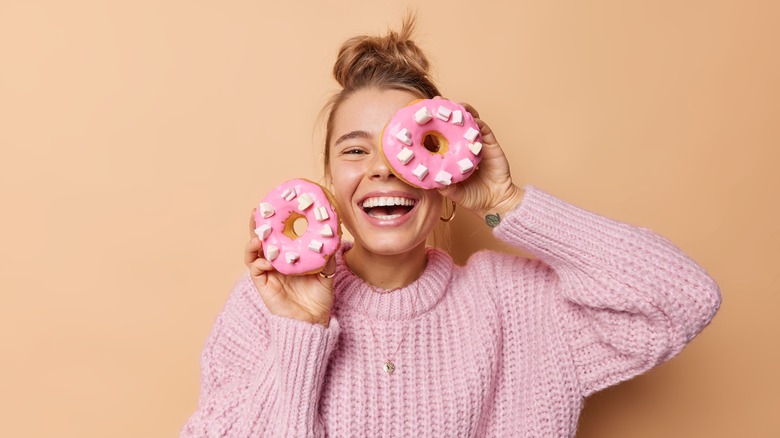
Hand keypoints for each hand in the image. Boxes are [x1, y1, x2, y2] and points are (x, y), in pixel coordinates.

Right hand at [245, 210, 335, 326]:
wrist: (313, 321)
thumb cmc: (319, 297)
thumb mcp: (327, 272)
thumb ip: (328, 255)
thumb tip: (336, 235)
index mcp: (288, 256)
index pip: (278, 235)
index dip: (274, 222)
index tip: (274, 206)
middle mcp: (275, 262)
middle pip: (261, 240)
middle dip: (257, 226)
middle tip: (257, 211)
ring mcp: (268, 273)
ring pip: (253, 253)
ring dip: (253, 242)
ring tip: (258, 235)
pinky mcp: (263, 285)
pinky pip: (255, 270)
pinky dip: (258, 262)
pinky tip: (264, 258)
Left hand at [437, 101, 523, 217]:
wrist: (496, 203)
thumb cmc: (474, 198)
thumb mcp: (454, 193)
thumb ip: (443, 186)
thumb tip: (428, 180)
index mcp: (453, 155)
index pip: (441, 137)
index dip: (432, 126)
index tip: (423, 115)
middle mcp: (465, 147)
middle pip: (455, 125)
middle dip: (447, 111)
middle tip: (437, 101)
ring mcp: (478, 144)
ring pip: (470, 123)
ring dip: (463, 111)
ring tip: (455, 105)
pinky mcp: (491, 145)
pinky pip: (485, 130)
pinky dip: (478, 123)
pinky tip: (472, 118)